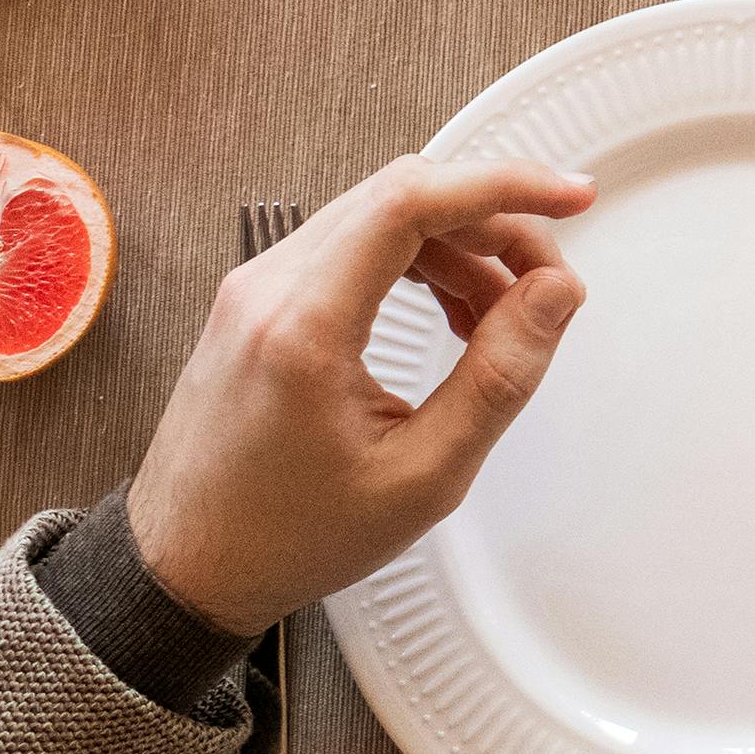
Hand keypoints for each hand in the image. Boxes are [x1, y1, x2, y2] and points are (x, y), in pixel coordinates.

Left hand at [121, 157, 590, 636]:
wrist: (182, 568)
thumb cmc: (288, 537)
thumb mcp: (421, 478)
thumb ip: (498, 379)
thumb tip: (555, 293)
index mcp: (303, 327)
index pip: (412, 201)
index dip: (505, 185)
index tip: (572, 197)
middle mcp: (268, 287)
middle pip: (403, 194)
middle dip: (494, 219)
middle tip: (547, 278)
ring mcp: (254, 287)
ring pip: (380, 213)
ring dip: (458, 244)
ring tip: (501, 314)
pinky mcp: (255, 300)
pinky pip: (351, 245)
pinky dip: (416, 261)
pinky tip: (448, 311)